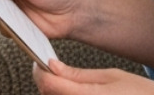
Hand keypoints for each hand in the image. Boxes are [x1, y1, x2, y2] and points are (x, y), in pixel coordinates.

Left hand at [32, 61, 153, 93]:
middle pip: (48, 94)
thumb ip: (79, 74)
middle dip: (48, 81)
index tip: (42, 62)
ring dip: (57, 91)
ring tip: (71, 82)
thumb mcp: (112, 76)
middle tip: (57, 70)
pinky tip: (77, 92)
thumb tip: (53, 65)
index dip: (41, 70)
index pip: (48, 84)